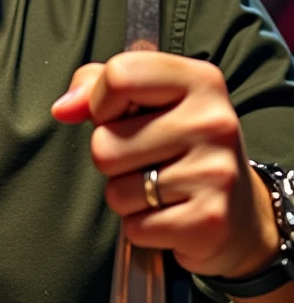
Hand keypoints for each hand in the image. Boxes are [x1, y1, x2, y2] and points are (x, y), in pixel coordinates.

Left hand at [51, 52, 279, 280]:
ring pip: (117, 190)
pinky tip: (169, 214)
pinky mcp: (210, 219)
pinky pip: (136, 226)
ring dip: (126, 196)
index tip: (114, 116)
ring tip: (159, 188)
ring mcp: (215, 171)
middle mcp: (214, 121)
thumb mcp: (149, 101)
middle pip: (105, 142)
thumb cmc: (179, 148)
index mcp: (200, 80)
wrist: (238, 212)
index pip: (119, 75)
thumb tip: (63, 108)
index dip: (100, 102)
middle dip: (112, 159)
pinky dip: (142, 227)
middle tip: (147, 161)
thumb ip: (98, 85)